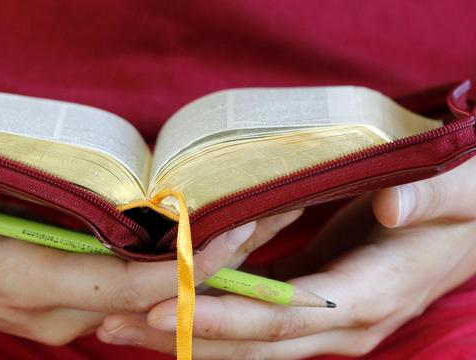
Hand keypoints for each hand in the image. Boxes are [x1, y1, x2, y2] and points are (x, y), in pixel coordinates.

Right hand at [0, 142, 302, 345]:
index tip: (232, 234)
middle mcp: (56, 308)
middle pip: (150, 295)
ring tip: (258, 220)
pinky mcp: (70, 299)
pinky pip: (134, 290)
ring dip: (202, 264)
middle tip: (271, 214)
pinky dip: (173, 268)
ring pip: (149, 296)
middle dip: (211, 263)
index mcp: (23, 285)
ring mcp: (67, 309)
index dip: (178, 269)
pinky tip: (207, 238)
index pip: (119, 288)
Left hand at [97, 158, 475, 358]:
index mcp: (368, 298)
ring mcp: (322, 323)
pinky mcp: (309, 306)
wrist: (469, 229)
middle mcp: (339, 325)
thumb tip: (393, 209)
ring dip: (179, 334)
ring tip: (116, 325)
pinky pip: (249, 323)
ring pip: (242, 341)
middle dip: (179, 337)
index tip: (162, 311)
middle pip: (249, 343)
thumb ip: (426, 200)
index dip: (224, 318)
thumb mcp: (456, 194)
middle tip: (111, 326)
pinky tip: (162, 309)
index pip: (284, 318)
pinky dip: (204, 319)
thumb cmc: (462, 208)